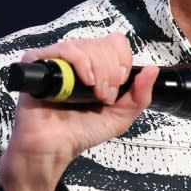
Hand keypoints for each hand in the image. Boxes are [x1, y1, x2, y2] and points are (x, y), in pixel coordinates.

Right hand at [0, 33, 157, 190]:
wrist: (55, 147)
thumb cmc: (82, 131)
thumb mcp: (121, 115)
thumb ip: (140, 95)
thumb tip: (152, 70)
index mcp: (96, 65)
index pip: (115, 42)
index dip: (122, 60)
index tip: (120, 85)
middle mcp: (77, 59)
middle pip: (102, 44)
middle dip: (111, 72)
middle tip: (105, 97)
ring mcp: (57, 60)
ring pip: (85, 45)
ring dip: (98, 71)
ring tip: (94, 95)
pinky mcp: (38, 64)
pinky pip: (62, 49)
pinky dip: (78, 62)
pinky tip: (83, 82)